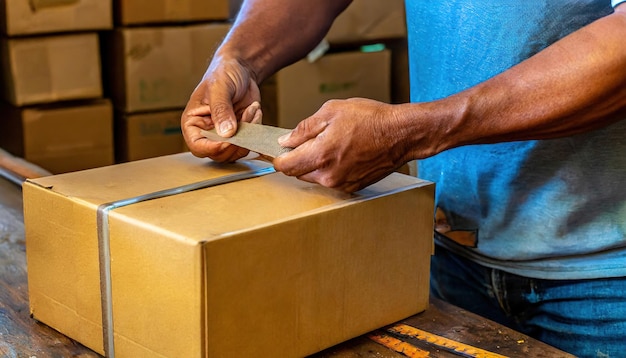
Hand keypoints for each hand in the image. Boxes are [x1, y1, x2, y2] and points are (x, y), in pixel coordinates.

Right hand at [181, 55, 261, 161]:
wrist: (242, 68)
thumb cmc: (223, 73)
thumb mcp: (219, 88)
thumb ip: (221, 110)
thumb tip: (226, 133)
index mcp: (194, 122)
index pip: (197, 146)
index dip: (212, 148)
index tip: (227, 141)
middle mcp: (208, 132)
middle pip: (218, 154)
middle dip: (235, 141)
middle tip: (245, 121)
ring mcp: (225, 134)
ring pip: (236, 151)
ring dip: (248, 134)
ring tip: (250, 110)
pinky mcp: (241, 133)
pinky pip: (249, 142)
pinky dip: (256, 129)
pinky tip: (254, 110)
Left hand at [274, 98, 408, 192]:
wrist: (401, 134)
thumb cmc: (371, 119)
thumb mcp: (332, 111)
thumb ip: (304, 128)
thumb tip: (286, 140)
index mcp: (321, 155)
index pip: (285, 166)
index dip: (277, 158)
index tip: (276, 151)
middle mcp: (329, 175)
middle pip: (298, 173)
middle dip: (297, 159)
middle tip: (307, 141)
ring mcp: (341, 184)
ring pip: (314, 177)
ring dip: (314, 164)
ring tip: (330, 144)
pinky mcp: (352, 187)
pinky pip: (331, 179)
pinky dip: (330, 168)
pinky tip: (342, 152)